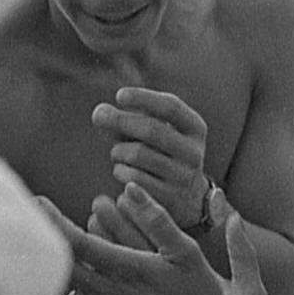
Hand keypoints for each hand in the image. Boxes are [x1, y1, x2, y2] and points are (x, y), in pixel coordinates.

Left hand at [41, 184, 269, 294]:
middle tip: (28, 224)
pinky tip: (56, 290)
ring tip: (37, 253)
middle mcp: (109, 294)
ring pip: (62, 292)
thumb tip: (132, 189)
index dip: (53, 221)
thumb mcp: (187, 254)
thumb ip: (157, 220)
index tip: (38, 203)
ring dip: (49, 271)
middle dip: (42, 241)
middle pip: (61, 266)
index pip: (78, 242)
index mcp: (127, 270)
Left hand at [92, 86, 209, 228]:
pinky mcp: (170, 198)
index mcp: (195, 129)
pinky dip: (121, 171)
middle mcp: (194, 152)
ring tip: (116, 153)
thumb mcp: (157, 134)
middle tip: (98, 116)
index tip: (119, 95)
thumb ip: (129, 119)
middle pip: (152, 129)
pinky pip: (134, 178)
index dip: (143, 98)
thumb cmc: (163, 156)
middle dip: (121, 120)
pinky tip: (121, 170)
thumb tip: (100, 112)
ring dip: (119, 150)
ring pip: (139, 154)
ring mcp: (184, 176)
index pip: (171, 106)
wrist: (187, 199)